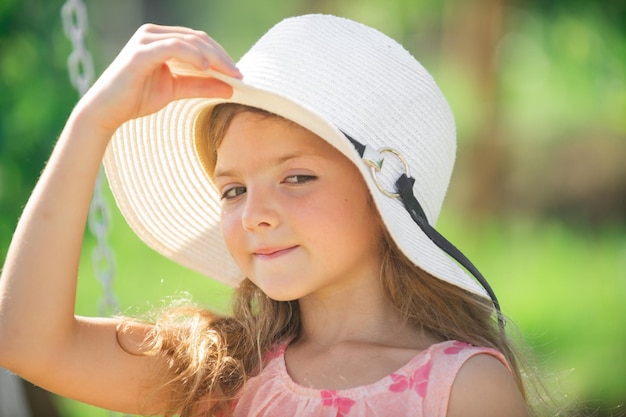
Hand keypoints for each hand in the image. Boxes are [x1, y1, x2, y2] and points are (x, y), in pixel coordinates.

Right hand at [78, 24, 241, 134]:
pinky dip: (193, 56)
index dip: (221, 55)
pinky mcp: (141, 51)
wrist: (108, 110)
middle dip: (222, 57)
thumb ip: (201, 86)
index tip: (238, 74)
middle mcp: (154, 34)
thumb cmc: (137, 98)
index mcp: (161, 39)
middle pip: (197, 38)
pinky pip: (174, 47)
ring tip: (229, 74)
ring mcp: (146, 40)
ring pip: (189, 41)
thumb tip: (230, 88)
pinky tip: (207, 69)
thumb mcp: (177, 90)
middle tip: (239, 75)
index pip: (199, 41)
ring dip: (213, 57)